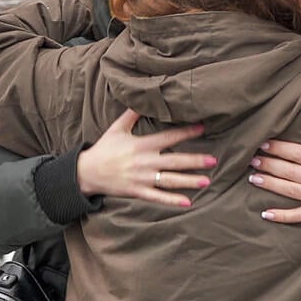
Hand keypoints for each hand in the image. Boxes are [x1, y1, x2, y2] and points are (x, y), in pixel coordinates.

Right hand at [77, 108, 215, 206]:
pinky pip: (157, 197)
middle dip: (195, 161)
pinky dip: (172, 200)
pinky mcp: (137, 192)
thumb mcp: (117, 128)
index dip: (187, 132)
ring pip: (170, 180)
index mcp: (142, 145)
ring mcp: (142, 178)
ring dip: (189, 181)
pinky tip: (187, 202)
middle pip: (175, 161)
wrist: (86, 172)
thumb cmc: (103, 149)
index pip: (169, 137)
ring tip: (207, 180)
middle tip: (213, 160)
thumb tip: (141, 98)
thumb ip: (131, 114)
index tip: (203, 128)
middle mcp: (145, 162)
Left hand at [249, 119, 300, 222]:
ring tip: (253, 178)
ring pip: (290, 190)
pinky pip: (299, 215)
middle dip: (269, 164)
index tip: (264, 143)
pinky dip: (282, 215)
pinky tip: (266, 213)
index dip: (280, 148)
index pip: (299, 153)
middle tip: (251, 159)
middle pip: (289, 171)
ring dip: (270, 184)